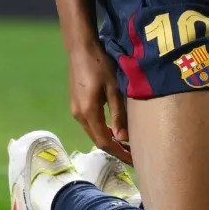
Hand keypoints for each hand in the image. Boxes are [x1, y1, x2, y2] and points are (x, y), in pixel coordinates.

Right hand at [67, 40, 131, 163]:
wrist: (80, 48)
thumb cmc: (100, 64)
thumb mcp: (113, 89)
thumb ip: (118, 114)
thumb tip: (122, 139)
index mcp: (88, 113)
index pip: (104, 142)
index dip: (119, 153)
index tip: (134, 161)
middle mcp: (79, 115)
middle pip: (97, 140)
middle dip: (115, 150)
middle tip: (133, 155)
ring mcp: (75, 110)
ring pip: (93, 132)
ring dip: (108, 140)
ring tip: (126, 144)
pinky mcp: (76, 104)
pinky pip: (90, 124)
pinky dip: (102, 130)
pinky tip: (114, 129)